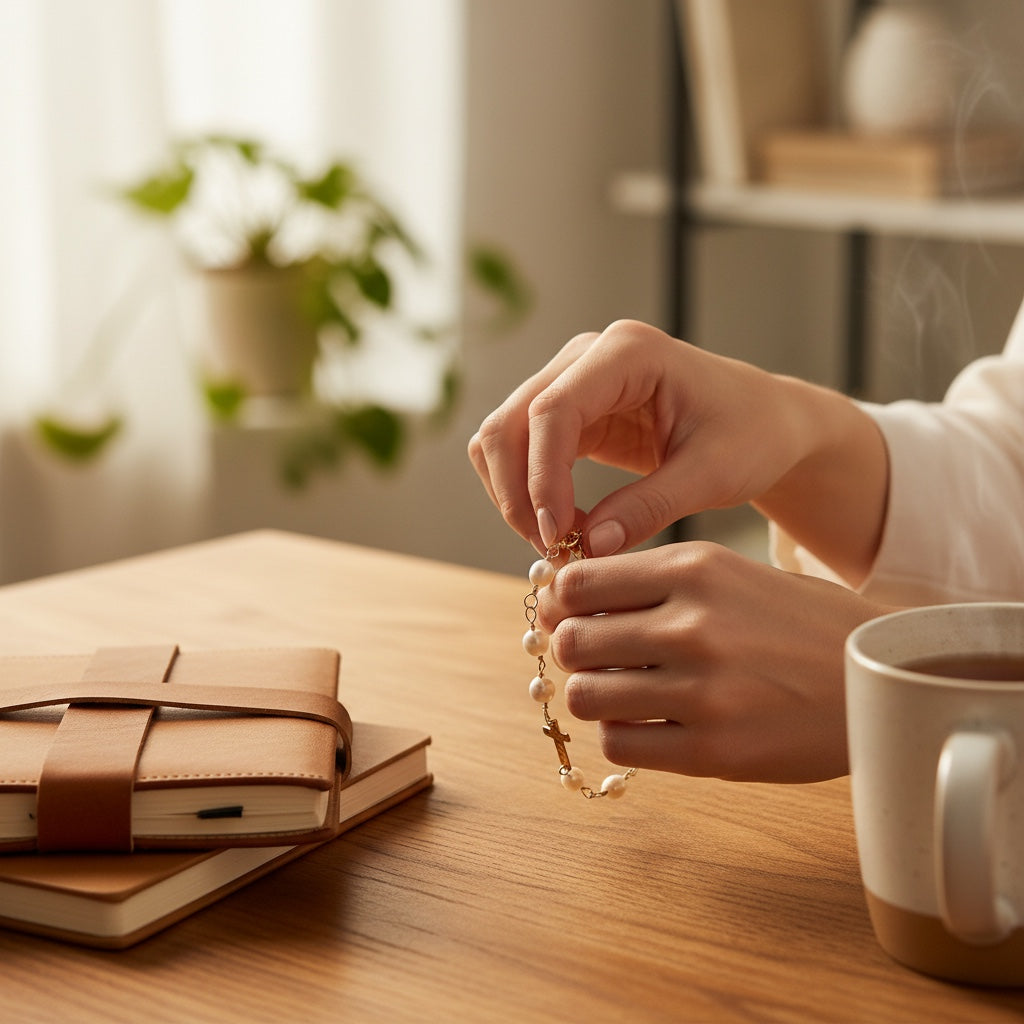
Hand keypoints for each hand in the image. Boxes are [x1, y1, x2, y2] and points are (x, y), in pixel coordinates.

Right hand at [469, 319, 887, 583]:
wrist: (765, 423)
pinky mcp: (568, 413)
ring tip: (561, 544)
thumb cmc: (752, 434)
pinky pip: (519, 452)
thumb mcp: (714, 473)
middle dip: (518, 493)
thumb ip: (652, 506)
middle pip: (511, 422)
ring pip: (501, 438)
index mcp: (628, 353)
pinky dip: (526, 493)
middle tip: (554, 552)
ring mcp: (571, 381)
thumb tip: (591, 547)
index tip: (555, 534)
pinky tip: (564, 527)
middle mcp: (587, 357)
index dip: (542, 476)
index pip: (553, 409)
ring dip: (514, 496)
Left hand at [537, 542, 893, 782]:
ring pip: (586, 696)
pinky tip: (651, 724)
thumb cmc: (795, 621)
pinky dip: (623, 734)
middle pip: (572, 642)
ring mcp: (703, 691)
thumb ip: (649, 580)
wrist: (877, 677)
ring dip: (594, 695)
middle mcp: (693, 625)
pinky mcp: (713, 750)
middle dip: (572, 651)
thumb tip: (561, 600)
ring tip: (624, 693)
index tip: (570, 613)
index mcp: (695, 569)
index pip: (576, 582)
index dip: (561, 602)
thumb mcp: (727, 573)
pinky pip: (619, 744)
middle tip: (596, 657)